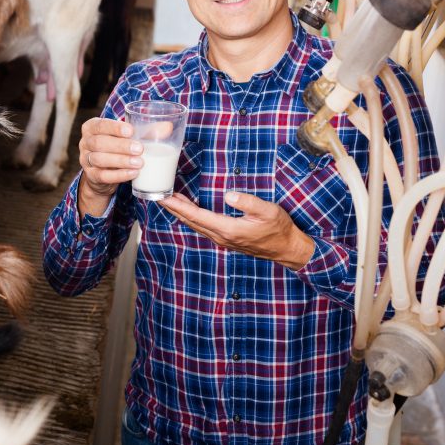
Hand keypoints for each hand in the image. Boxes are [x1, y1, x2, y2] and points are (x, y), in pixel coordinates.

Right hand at [77, 117, 141, 216]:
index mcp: (92, 127)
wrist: (105, 173)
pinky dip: (119, 175)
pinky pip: (103, 176)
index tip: (131, 131)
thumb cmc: (118, 148)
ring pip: (100, 160)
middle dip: (120, 146)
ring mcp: (86, 160)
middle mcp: (85, 143)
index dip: (114, 128)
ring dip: (121, 161)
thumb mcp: (130, 137)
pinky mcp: (91, 176)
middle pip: (99, 143)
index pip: (99, 125)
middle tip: (140, 149)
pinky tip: (133, 174)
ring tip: (140, 163)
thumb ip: (147, 131)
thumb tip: (168, 127)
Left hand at [159, 191, 315, 269]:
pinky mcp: (226, 239)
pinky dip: (191, 217)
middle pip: (190, 221)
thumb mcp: (268, 211)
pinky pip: (203, 227)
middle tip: (158, 195)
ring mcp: (223, 239)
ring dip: (181, 213)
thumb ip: (248, 202)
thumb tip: (229, 195)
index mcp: (228, 229)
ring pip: (195, 225)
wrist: (287, 249)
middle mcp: (221, 236)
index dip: (178, 206)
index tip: (164, 197)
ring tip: (169, 200)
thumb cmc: (279, 229)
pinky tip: (188, 210)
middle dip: (173, 208)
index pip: (196, 216)